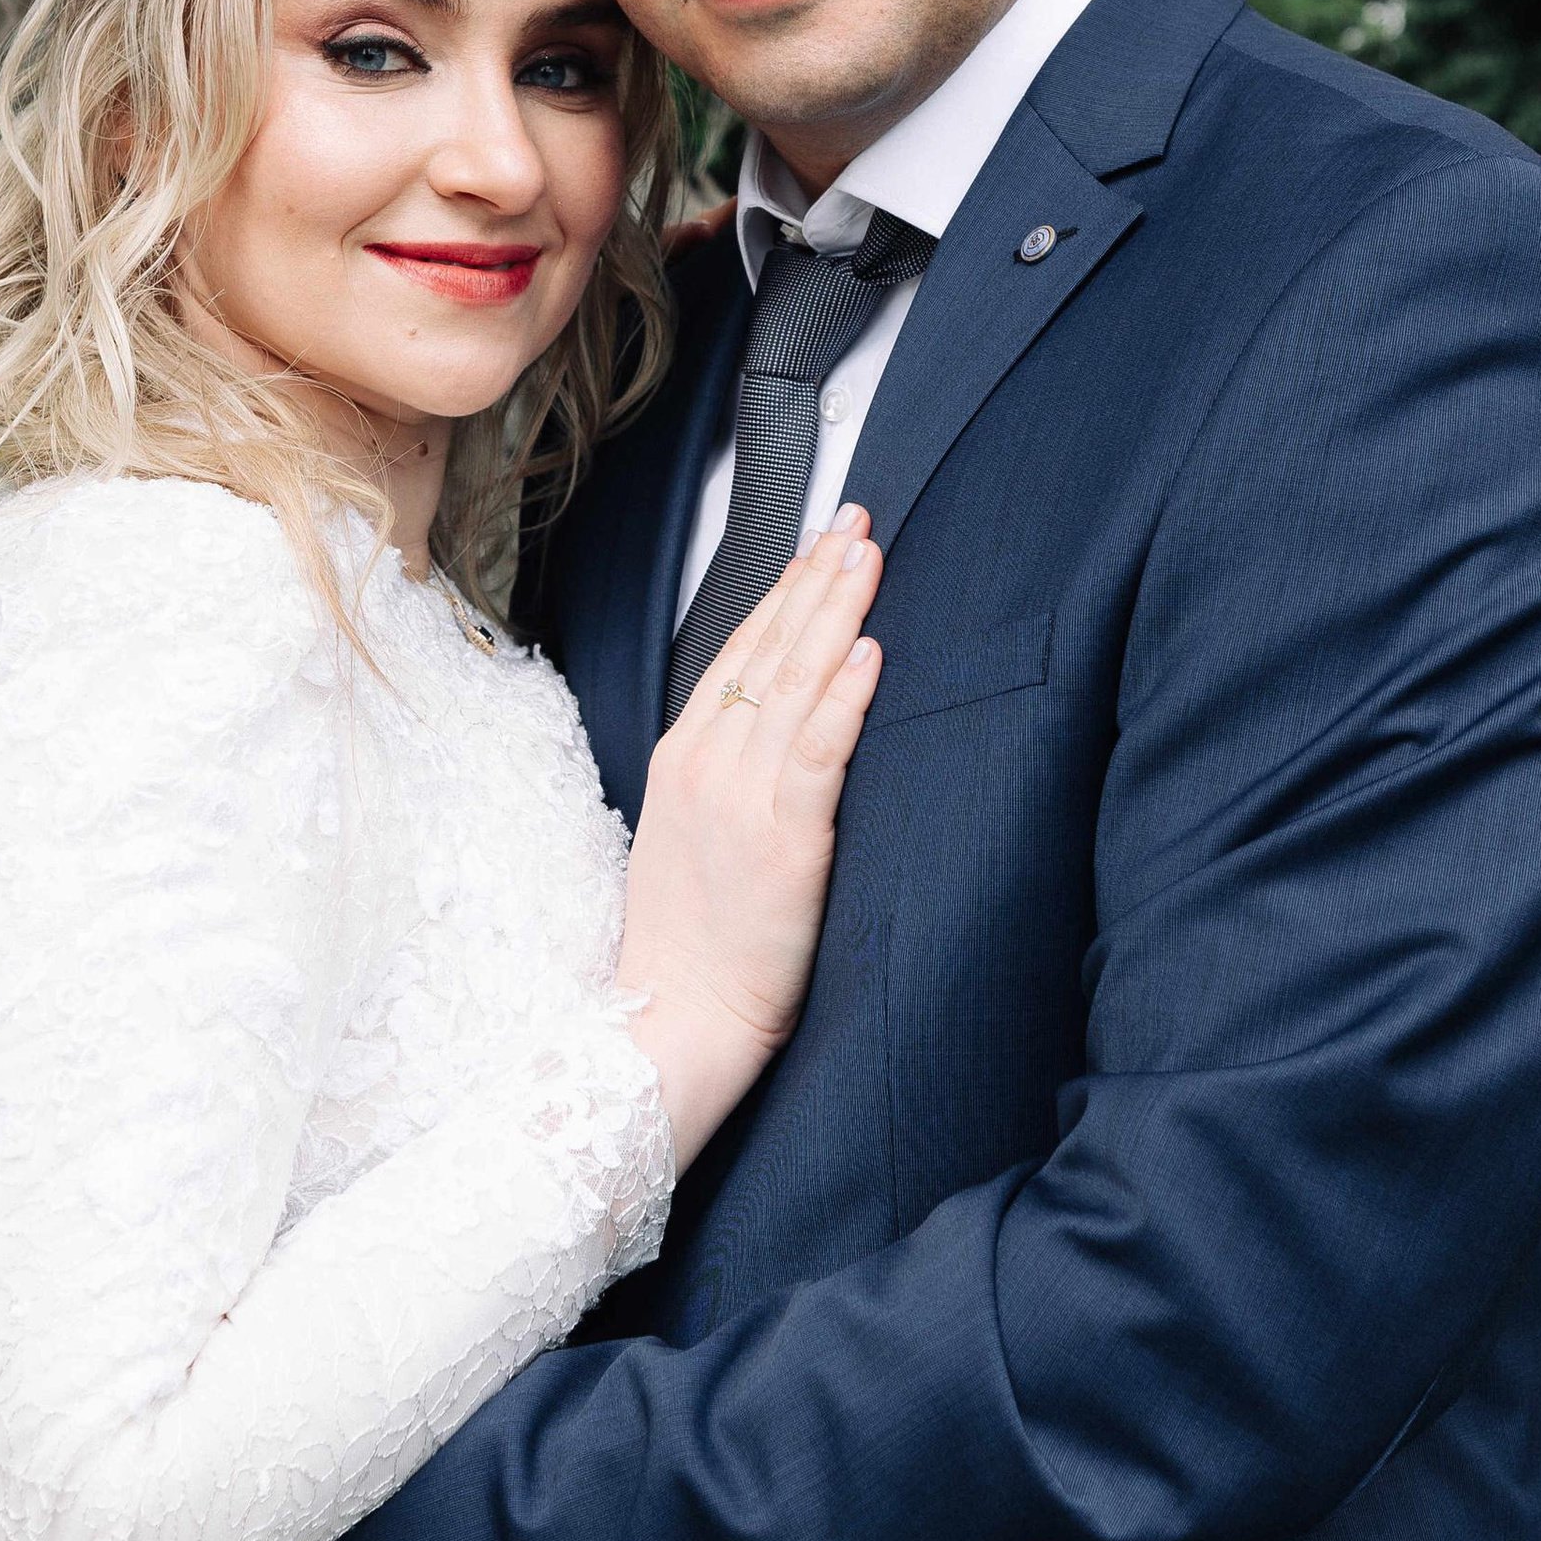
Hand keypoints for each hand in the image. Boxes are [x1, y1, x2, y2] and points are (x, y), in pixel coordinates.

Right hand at [620, 511, 882, 1164]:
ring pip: (796, 685)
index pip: (739, 654)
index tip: (819, 543)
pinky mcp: (783, 839)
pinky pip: (818, 753)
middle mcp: (707, 765)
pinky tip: (868, 651)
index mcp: (683, 759)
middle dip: (816, 578)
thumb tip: (768, 734)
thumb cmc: (690, 946)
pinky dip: (843, 697)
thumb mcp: (687, 840)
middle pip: (770, 651)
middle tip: (855, 518)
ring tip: (868, 556)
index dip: (782, 592)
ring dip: (836, 613)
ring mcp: (741, 797)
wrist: (672, 1021)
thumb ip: (725, 778)